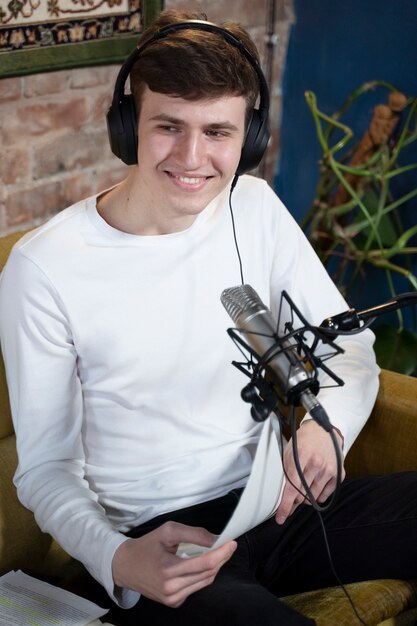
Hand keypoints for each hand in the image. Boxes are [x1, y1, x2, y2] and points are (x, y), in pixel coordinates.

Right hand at [112, 521, 236, 607]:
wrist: (125, 566)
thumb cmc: (147, 546)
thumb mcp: (168, 531)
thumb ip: (193, 533)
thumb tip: (215, 539)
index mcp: (168, 569)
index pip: (204, 563)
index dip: (221, 553)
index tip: (232, 543)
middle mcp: (171, 588)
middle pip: (208, 573)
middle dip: (221, 558)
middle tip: (227, 545)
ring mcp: (173, 598)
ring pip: (205, 582)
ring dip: (214, 567)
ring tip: (216, 552)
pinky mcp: (173, 602)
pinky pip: (196, 587)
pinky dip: (203, 575)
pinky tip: (200, 565)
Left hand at [275, 420, 344, 524]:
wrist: (324, 429)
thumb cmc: (304, 440)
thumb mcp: (289, 451)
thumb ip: (286, 470)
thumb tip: (282, 493)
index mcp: (301, 456)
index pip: (291, 488)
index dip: (285, 506)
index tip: (280, 518)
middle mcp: (316, 464)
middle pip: (302, 495)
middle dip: (293, 502)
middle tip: (290, 501)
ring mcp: (329, 469)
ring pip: (313, 497)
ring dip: (305, 498)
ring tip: (302, 489)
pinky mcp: (338, 474)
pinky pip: (325, 495)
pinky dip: (318, 496)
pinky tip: (314, 486)